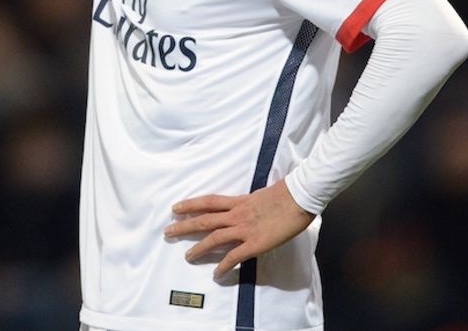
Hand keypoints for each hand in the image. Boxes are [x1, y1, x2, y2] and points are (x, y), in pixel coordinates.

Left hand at [163, 179, 314, 278]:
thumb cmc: (285, 193)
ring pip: (214, 238)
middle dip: (184, 226)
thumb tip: (247, 206)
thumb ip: (250, 202)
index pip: (208, 202)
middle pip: (204, 219)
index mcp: (238, 201)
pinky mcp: (255, 243)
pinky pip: (235, 256)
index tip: (175, 208)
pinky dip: (224, 266)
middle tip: (168, 232)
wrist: (298, 197)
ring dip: (198, 247)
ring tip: (187, 256)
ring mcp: (244, 229)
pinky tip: (216, 274)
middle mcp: (236, 214)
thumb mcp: (262, 194)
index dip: (190, 205)